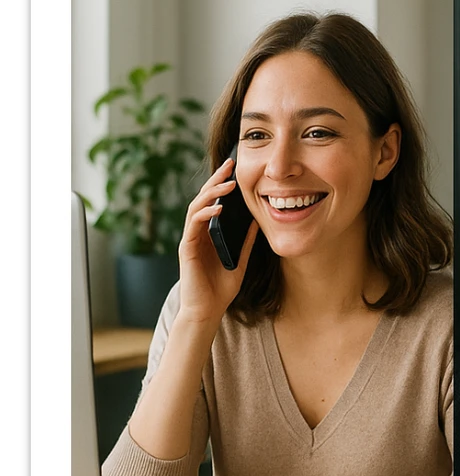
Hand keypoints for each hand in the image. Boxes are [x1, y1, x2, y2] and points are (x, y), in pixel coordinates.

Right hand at [175, 157, 257, 325]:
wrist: (208, 310)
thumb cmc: (221, 288)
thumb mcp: (240, 260)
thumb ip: (245, 241)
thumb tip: (257, 221)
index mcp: (209, 233)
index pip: (213, 203)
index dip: (222, 186)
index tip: (235, 170)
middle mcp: (197, 232)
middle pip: (203, 199)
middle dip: (216, 181)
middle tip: (229, 165)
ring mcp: (190, 239)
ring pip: (196, 208)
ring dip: (211, 194)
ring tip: (228, 184)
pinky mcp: (186, 249)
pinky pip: (193, 226)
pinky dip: (204, 214)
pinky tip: (217, 208)